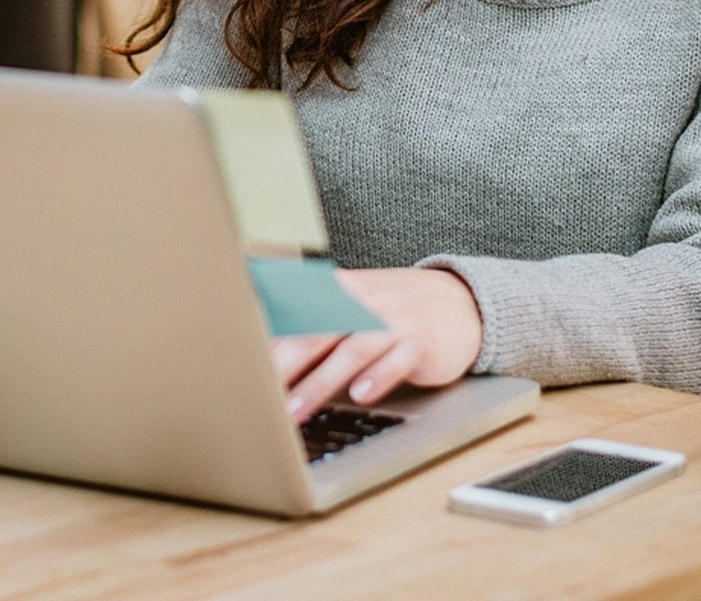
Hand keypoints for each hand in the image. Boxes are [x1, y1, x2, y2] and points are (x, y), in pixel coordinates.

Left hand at [274, 266, 482, 422]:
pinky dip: (379, 376)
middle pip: (318, 332)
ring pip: (352, 350)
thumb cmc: (394, 312)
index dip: (268, 338)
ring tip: (294, 411)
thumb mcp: (355, 307)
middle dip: (283, 365)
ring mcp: (395, 319)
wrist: (461, 302)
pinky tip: (361, 396)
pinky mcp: (422, 341)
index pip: (297, 312)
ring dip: (320, 382)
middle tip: (256, 394)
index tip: (239, 363)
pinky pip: (398, 358)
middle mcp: (365, 300)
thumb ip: (316, 325)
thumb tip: (264, 351)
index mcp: (342, 290)